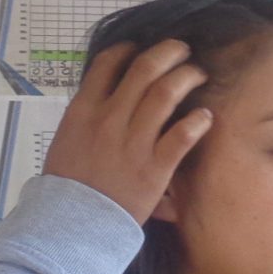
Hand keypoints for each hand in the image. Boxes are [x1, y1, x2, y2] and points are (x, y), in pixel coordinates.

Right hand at [40, 38, 210, 223]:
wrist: (72, 225)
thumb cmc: (68, 186)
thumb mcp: (66, 140)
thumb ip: (87, 116)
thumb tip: (106, 97)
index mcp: (84, 110)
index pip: (108, 64)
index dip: (128, 50)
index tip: (139, 48)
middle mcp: (109, 119)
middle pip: (144, 69)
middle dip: (168, 52)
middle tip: (182, 50)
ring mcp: (134, 142)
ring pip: (166, 93)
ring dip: (187, 76)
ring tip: (197, 75)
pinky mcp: (155, 168)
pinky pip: (183, 134)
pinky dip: (198, 121)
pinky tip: (205, 116)